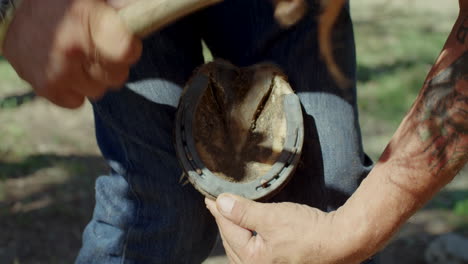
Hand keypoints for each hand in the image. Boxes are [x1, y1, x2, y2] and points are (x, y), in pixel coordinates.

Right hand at [3, 0, 141, 107]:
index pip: (128, 51)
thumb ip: (125, 8)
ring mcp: (55, 71)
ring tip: (79, 55)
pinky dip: (74, 88)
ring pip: (98, 90)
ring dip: (92, 76)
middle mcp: (70, 49)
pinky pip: (76, 101)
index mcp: (86, 20)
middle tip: (97, 46)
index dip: (130, 48)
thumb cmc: (66, 1)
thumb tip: (145, 17)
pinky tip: (66, 68)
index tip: (122, 40)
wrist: (12, 6)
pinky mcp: (42, 86)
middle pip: (117, 76)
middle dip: (113, 62)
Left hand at [205, 194, 370, 263]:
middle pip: (232, 242)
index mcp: (252, 260)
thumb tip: (220, 203)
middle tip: (216, 205)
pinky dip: (248, 238)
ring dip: (235, 231)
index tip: (210, 198)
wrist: (341, 241)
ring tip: (228, 216)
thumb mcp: (271, 217)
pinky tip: (248, 230)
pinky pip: (254, 251)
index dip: (218, 211)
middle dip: (224, 222)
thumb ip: (242, 211)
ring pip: (242, 248)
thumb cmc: (308, 231)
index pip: (228, 230)